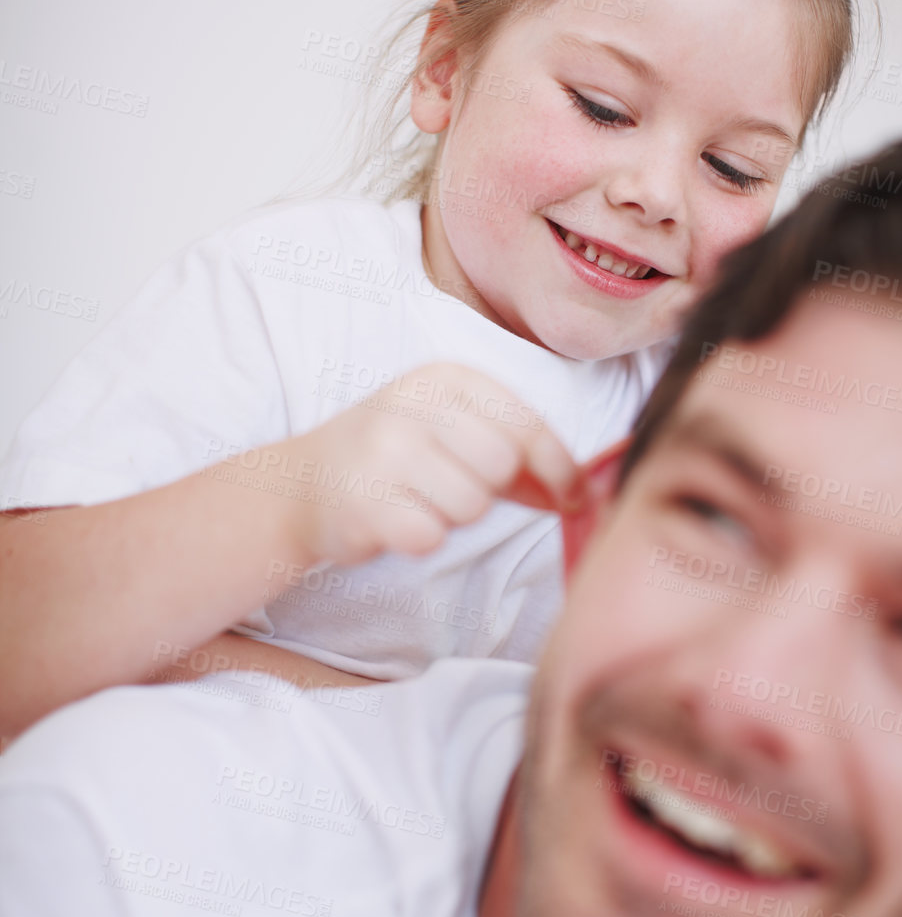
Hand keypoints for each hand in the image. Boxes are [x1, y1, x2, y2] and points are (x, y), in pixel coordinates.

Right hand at [250, 363, 582, 569]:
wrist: (301, 484)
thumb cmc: (395, 459)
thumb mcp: (452, 432)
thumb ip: (518, 454)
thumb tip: (585, 492)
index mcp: (443, 377)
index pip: (526, 423)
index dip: (560, 468)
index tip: (574, 498)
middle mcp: (411, 404)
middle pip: (501, 465)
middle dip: (491, 491)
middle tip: (451, 488)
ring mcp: (383, 450)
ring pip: (471, 504)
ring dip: (454, 516)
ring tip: (418, 500)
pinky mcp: (364, 501)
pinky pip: (431, 535)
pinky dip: (421, 538)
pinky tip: (394, 519)